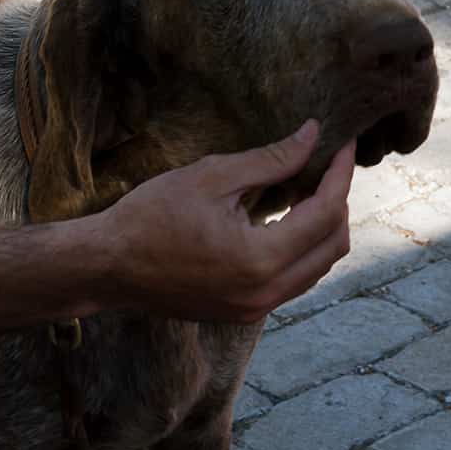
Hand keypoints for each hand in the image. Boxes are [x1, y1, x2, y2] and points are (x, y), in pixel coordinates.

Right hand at [98, 122, 354, 322]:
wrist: (107, 267)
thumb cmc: (150, 216)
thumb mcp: (211, 177)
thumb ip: (270, 160)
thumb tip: (311, 136)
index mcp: (261, 259)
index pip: (325, 213)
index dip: (339, 173)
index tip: (343, 143)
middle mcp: (266, 293)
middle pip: (333, 246)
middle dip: (338, 202)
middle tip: (326, 165)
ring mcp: (256, 309)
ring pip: (317, 267)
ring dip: (322, 228)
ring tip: (308, 187)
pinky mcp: (244, 312)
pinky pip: (293, 280)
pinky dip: (301, 249)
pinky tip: (286, 218)